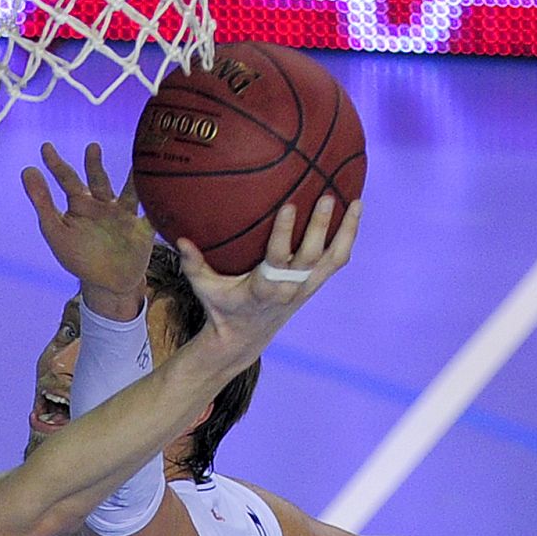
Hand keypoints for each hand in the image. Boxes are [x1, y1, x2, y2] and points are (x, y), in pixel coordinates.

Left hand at [22, 142, 154, 314]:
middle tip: (91, 148)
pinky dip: (158, 203)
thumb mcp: (56, 230)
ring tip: (137, 164)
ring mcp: (124, 215)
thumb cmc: (79, 258)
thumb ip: (42, 202)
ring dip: (132, 178)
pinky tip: (164, 188)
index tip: (44, 147)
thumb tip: (26, 170)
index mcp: (81, 204)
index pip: (67, 179)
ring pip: (129, 191)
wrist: (108, 284)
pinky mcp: (143, 228)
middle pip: (98, 180)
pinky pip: (152, 214)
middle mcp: (103, 204)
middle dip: (94, 165)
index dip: (56, 164)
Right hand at [176, 196, 362, 364]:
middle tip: (327, 197)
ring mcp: (307, 287)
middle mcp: (291, 288)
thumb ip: (193, 265)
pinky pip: (336, 260)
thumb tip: (179, 238)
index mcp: (265, 289)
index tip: (289, 207)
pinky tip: (353, 213)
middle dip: (320, 227)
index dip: (285, 234)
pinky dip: (347, 237)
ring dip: (347, 231)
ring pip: (334, 259)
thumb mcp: (205, 289)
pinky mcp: (314, 285)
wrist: (246, 339)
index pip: (278, 260)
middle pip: (312, 256)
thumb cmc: (223, 308)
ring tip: (357, 202)